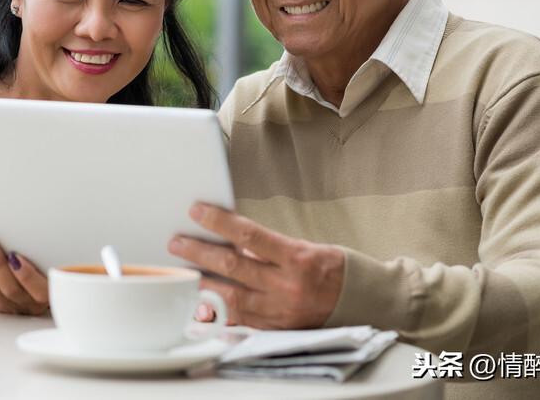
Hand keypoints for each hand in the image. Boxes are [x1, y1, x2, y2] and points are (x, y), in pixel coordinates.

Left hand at [0, 238, 48, 315]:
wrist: (43, 285)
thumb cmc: (51, 267)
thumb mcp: (54, 262)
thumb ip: (47, 256)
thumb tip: (33, 230)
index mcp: (52, 293)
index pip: (42, 290)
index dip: (28, 276)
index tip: (15, 258)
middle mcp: (34, 305)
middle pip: (13, 291)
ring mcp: (17, 307)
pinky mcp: (2, 306)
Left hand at [168, 203, 343, 328]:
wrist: (363, 303)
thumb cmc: (333, 269)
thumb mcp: (304, 248)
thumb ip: (268, 248)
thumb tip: (230, 239)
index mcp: (297, 259)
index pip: (249, 235)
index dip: (219, 222)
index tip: (197, 211)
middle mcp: (287, 287)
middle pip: (232, 266)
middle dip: (199, 253)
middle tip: (176, 243)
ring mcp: (280, 312)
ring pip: (230, 297)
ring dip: (201, 282)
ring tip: (181, 270)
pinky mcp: (276, 329)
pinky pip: (240, 320)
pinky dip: (218, 310)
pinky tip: (199, 302)